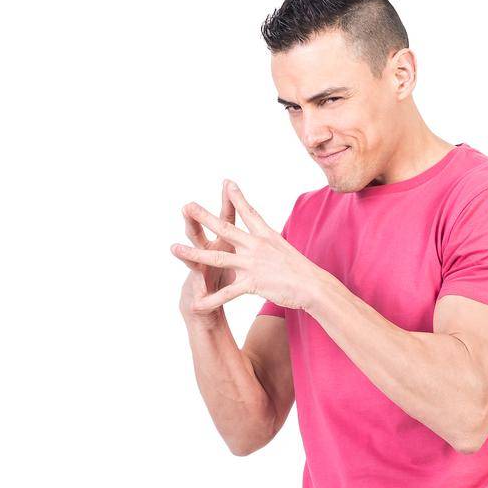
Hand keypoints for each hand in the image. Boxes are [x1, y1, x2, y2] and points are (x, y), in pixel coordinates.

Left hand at [171, 182, 319, 312]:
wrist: (313, 286)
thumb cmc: (302, 271)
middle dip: (203, 217)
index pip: (248, 212)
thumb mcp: (285, 250)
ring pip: (217, 257)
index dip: (237, 197)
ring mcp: (252, 264)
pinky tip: (197, 304)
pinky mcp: (252, 283)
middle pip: (225, 228)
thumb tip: (267, 240)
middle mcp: (255, 246)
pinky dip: (211, 300)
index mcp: (265, 235)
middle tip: (186, 206)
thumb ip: (271, 244)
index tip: (226, 182)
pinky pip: (226, 292)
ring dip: (193, 253)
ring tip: (174, 249)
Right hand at [177, 182, 238, 326]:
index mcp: (222, 243)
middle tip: (187, 206)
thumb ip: (243, 237)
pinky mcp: (199, 293)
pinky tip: (194, 301)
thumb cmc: (226, 276)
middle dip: (195, 221)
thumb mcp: (237, 255)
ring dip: (185, 256)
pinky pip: (200, 297)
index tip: (228, 182)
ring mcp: (200, 273)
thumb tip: (255, 216)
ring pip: (193, 262)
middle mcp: (208, 254)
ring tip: (174, 249)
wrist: (204, 305)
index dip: (228, 203)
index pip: (225, 220)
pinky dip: (200, 301)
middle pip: (201, 234)